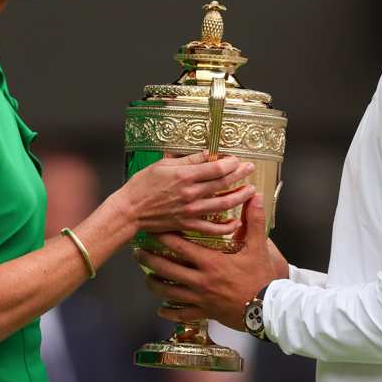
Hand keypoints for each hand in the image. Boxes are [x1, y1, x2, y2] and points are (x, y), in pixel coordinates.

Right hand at [120, 151, 255, 235]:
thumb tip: (208, 154)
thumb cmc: (143, 185)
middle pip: (223, 184)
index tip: (238, 160)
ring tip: (250, 191)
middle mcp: (190, 193)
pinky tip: (236, 222)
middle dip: (240, 175)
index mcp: (184, 175)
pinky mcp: (188, 224)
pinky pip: (212, 228)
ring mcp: (190, 210)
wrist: (130, 210)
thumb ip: (188, 160)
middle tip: (250, 169)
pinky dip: (226, 227)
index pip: (216, 168)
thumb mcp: (163, 164)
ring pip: (222, 204)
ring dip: (239, 197)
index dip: (231, 163)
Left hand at [135, 193, 288, 329]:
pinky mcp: (205, 313)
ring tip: (145, 278)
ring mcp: (200, 299)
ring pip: (169, 292)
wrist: (269, 309)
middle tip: (137, 253)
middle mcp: (200, 280)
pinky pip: (182, 314)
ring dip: (154, 284)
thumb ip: (254, 222)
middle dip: (149, 260)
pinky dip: (169, 312)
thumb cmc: (262, 278)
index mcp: (210, 262)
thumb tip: (255, 197)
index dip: (163, 237)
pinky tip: (161, 309)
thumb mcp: (259, 248)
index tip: (152, 229)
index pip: (180, 246)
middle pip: (167, 269)